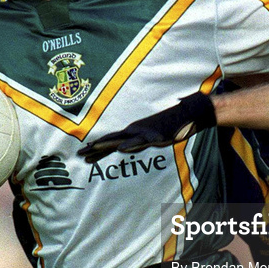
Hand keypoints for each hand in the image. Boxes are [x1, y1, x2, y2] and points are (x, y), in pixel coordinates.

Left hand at [78, 92, 216, 162]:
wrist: (189, 113)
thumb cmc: (172, 125)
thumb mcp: (155, 136)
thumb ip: (143, 141)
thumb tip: (133, 148)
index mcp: (134, 132)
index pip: (111, 141)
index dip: (97, 148)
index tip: (84, 155)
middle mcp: (136, 131)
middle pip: (111, 141)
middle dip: (94, 148)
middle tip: (79, 154)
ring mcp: (144, 132)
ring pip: (122, 140)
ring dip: (107, 144)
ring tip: (92, 148)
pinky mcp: (155, 135)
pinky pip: (141, 141)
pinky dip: (130, 145)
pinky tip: (120, 149)